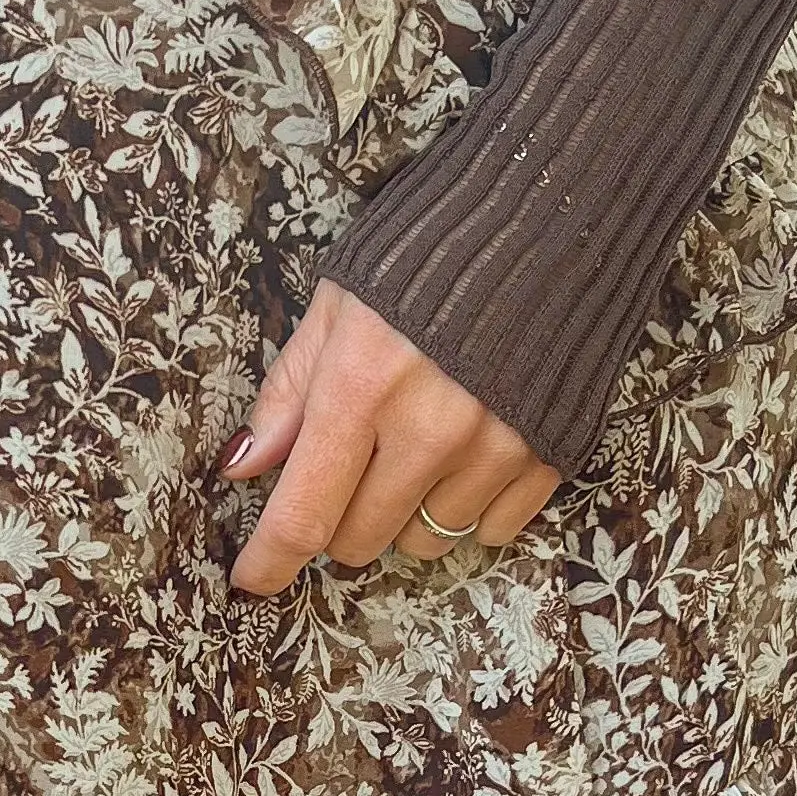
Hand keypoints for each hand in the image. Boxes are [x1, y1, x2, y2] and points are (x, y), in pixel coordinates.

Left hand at [223, 280, 559, 595]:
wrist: (552, 215)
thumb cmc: (430, 255)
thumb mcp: (339, 305)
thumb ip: (290, 391)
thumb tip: (244, 467)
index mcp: (361, 387)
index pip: (303, 512)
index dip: (270, 561)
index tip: (253, 579)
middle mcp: (427, 431)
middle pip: (360, 539)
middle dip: (340, 519)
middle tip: (351, 468)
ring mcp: (492, 448)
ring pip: (424, 541)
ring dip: (407, 513)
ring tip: (417, 447)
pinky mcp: (547, 455)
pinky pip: (490, 531)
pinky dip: (469, 508)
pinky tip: (468, 453)